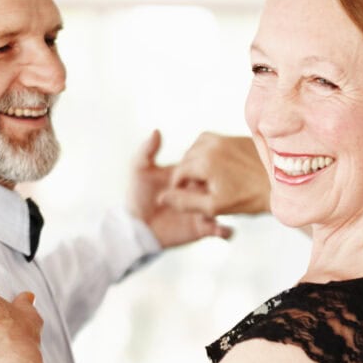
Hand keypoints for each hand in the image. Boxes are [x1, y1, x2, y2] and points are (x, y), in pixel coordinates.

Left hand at [128, 130, 232, 247]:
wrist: (136, 226)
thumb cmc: (137, 195)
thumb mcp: (140, 170)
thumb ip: (147, 150)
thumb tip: (157, 131)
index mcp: (189, 175)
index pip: (205, 168)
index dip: (204, 170)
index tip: (198, 174)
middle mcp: (199, 192)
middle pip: (219, 187)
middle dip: (219, 189)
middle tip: (208, 195)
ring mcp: (203, 210)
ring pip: (223, 208)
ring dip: (224, 210)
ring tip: (215, 213)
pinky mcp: (202, 229)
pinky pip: (221, 231)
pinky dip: (226, 232)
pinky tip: (223, 231)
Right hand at [158, 132, 268, 216]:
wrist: (281, 185)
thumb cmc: (249, 199)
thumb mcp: (214, 207)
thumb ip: (186, 202)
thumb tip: (163, 198)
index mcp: (204, 160)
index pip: (179, 171)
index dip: (179, 186)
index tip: (187, 195)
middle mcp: (213, 144)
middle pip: (187, 156)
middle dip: (188, 172)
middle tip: (199, 189)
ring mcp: (226, 138)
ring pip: (199, 145)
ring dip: (197, 159)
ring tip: (207, 177)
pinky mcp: (238, 136)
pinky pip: (215, 140)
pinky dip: (211, 151)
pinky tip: (221, 167)